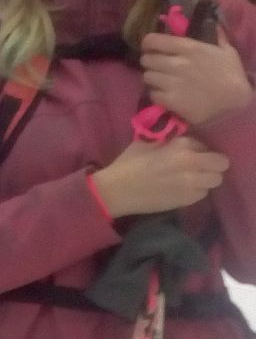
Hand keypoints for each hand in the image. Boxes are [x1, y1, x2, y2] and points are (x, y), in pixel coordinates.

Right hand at [91, 136, 228, 217]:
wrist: (116, 191)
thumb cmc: (128, 164)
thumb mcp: (146, 143)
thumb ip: (168, 140)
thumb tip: (179, 140)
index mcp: (181, 145)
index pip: (205, 146)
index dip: (197, 150)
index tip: (186, 155)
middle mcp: (192, 162)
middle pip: (221, 163)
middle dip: (213, 164)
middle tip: (199, 168)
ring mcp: (192, 182)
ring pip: (216, 180)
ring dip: (206, 179)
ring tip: (191, 180)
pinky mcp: (188, 199)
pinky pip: (204, 193)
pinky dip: (196, 191)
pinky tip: (181, 190)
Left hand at [140, 30, 251, 128]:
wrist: (235, 105)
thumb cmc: (232, 76)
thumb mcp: (227, 51)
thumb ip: (215, 36)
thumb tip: (211, 23)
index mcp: (189, 48)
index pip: (153, 40)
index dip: (148, 44)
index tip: (151, 48)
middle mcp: (177, 63)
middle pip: (146, 59)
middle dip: (150, 62)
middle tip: (158, 66)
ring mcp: (171, 83)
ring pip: (146, 76)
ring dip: (152, 78)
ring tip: (161, 81)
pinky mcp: (170, 100)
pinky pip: (152, 94)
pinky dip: (156, 94)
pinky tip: (166, 94)